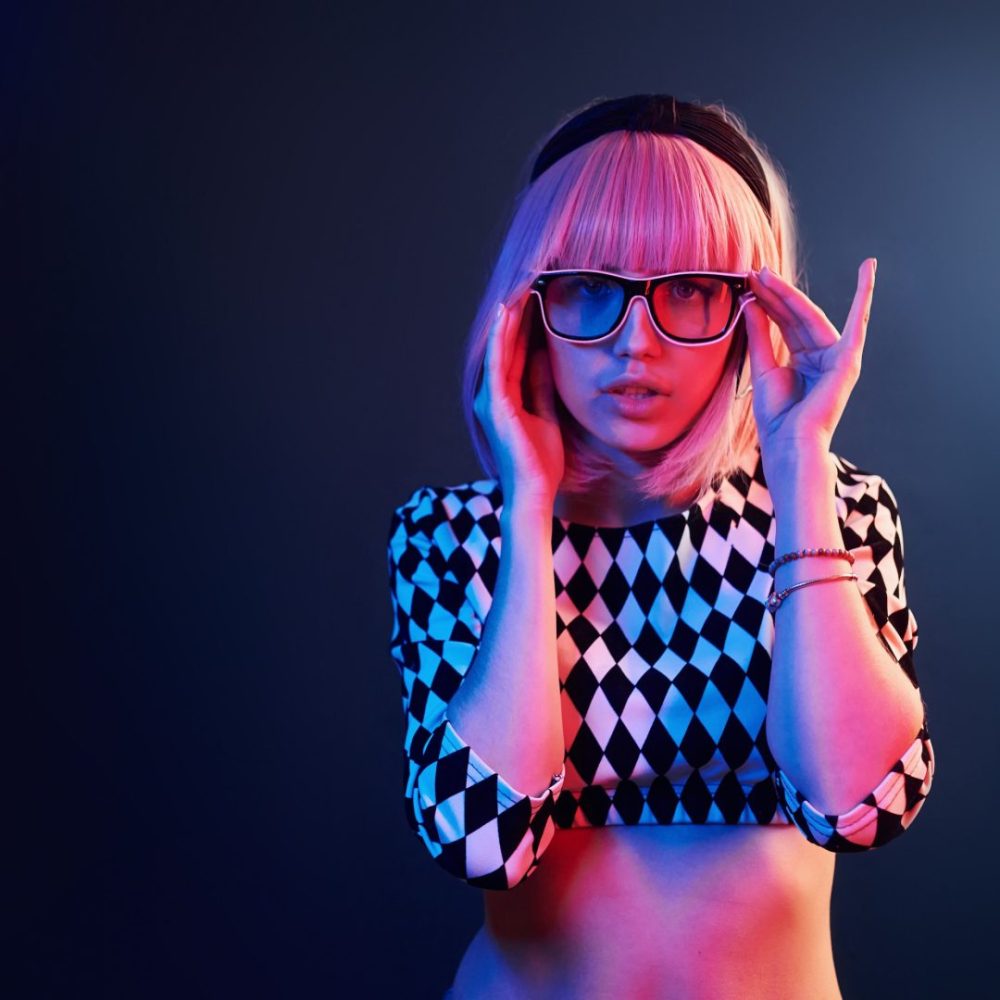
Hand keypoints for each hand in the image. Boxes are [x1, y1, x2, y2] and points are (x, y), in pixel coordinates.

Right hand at [472, 281, 564, 507]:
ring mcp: (490, 399)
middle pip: (504, 346)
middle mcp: (493, 395)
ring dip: (505, 319)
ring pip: (498, 349)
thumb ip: (542, 385)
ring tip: (516, 288)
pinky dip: (499, 339)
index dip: (524, 326)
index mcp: (506, 398)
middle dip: (515, 316)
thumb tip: (547, 355)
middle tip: (526, 282)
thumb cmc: (541, 460)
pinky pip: (496, 364)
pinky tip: (505, 316)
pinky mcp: (494, 405)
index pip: (515, 353)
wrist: (535, 490)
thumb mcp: (547, 412)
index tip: (537, 297)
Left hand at [743, 258, 876, 462]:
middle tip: (754, 271)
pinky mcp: (848, 360)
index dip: (768, 300)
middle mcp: (822, 355)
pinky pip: (858, 322)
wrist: (788, 443)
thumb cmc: (777, 416)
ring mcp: (836, 356)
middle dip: (775, 292)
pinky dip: (864, 295)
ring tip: (765, 274)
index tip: (749, 280)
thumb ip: (760, 334)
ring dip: (789, 293)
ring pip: (811, 315)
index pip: (784, 321)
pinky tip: (868, 270)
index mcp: (803, 359)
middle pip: (796, 315)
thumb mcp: (762, 367)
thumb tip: (751, 302)